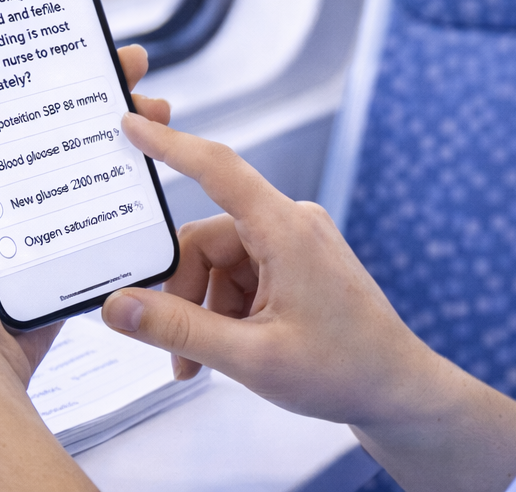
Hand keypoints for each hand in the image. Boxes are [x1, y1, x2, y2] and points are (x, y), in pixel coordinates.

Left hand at [0, 22, 167, 489]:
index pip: (0, 87)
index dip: (37, 56)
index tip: (73, 31)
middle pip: (52, 115)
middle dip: (96, 85)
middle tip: (132, 65)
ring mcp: (28, 214)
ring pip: (82, 155)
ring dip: (122, 130)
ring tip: (156, 112)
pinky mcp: (58, 246)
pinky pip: (96, 203)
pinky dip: (124, 181)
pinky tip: (148, 166)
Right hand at [100, 115, 515, 490]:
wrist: (398, 391)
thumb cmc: (343, 371)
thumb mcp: (249, 357)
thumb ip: (177, 329)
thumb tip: (117, 306)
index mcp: (286, 229)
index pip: (217, 169)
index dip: (169, 145)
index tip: (130, 124)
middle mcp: (292, 223)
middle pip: (206, 239)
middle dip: (184, 293)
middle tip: (174, 349)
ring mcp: (298, 242)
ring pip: (220, 263)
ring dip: (203, 310)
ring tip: (202, 363)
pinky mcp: (299, 263)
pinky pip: (243, 274)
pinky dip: (226, 311)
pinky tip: (228, 351)